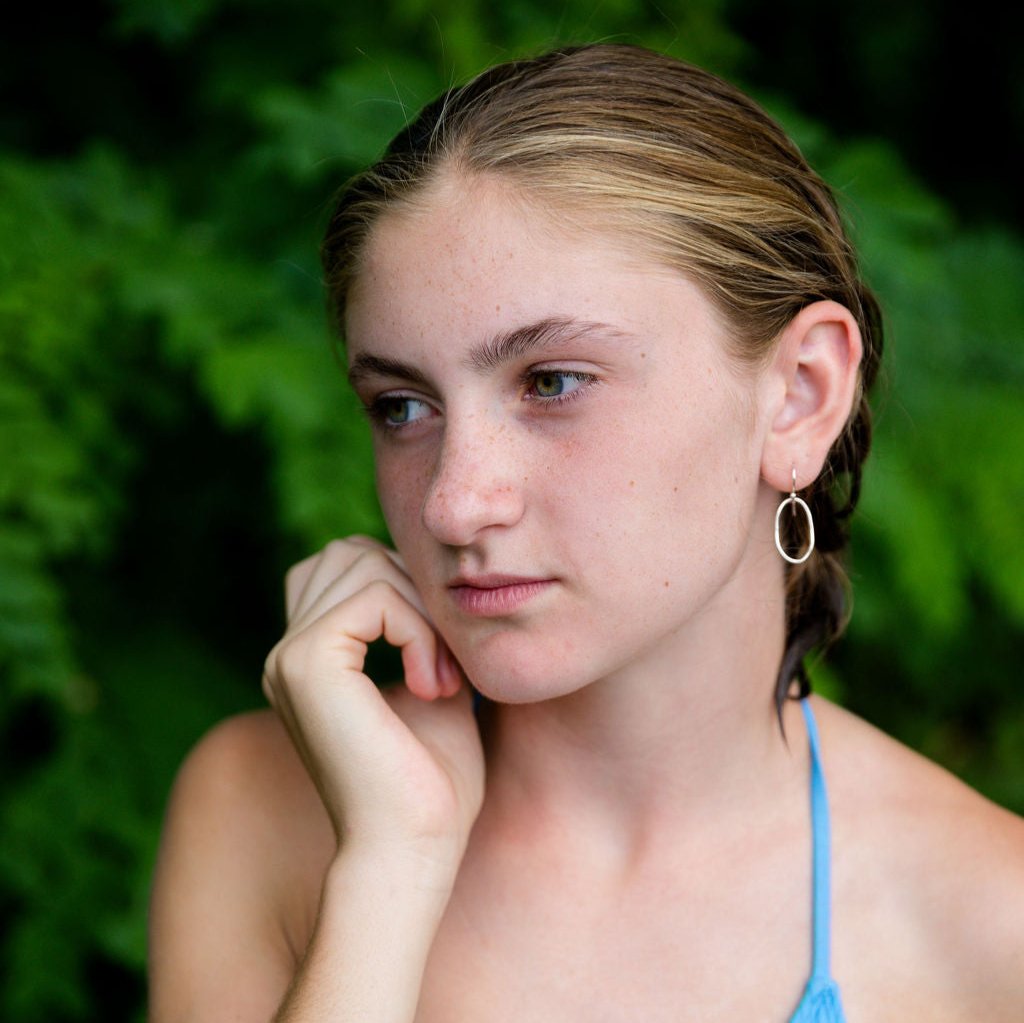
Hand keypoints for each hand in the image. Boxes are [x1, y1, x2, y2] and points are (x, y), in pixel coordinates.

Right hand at [262, 537, 484, 876]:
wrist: (411, 850)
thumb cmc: (431, 784)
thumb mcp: (435, 686)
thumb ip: (425, 631)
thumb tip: (444, 580)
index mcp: (309, 661)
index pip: (347, 568)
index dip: (406, 594)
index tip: (443, 664)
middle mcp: (287, 653)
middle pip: (351, 553)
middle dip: (413, 592)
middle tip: (445, 666)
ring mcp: (288, 656)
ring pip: (362, 563)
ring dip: (420, 612)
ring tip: (440, 678)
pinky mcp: (306, 662)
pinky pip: (372, 596)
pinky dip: (416, 629)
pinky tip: (429, 684)